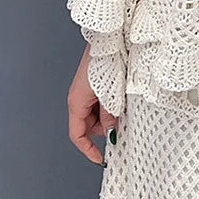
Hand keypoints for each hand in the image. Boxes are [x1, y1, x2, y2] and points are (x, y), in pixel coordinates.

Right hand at [67, 45, 117, 164]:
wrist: (109, 40)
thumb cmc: (106, 63)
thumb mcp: (110, 96)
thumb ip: (109, 117)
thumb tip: (111, 133)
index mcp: (76, 102)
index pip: (77, 134)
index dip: (88, 150)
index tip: (100, 158)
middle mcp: (77, 98)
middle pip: (87, 126)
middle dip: (102, 130)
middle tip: (120, 126)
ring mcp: (84, 91)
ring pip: (94, 115)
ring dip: (107, 117)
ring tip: (122, 108)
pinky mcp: (93, 85)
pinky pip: (98, 104)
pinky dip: (109, 107)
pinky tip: (120, 101)